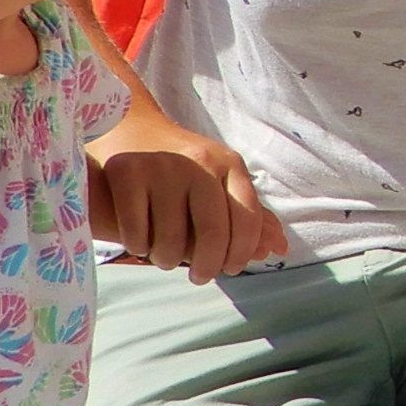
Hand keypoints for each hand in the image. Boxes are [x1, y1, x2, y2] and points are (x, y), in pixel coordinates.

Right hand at [91, 111, 288, 279]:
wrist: (129, 127)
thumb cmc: (180, 166)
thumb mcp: (218, 180)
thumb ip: (246, 214)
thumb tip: (278, 247)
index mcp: (229, 164)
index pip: (247, 220)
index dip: (241, 253)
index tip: (231, 268)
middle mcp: (199, 162)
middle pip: (213, 234)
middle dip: (208, 266)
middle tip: (200, 277)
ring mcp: (162, 166)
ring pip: (171, 240)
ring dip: (167, 260)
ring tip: (164, 257)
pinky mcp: (126, 172)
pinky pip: (137, 233)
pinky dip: (138, 247)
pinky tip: (140, 242)